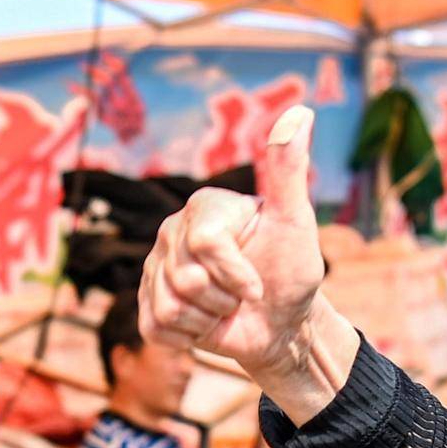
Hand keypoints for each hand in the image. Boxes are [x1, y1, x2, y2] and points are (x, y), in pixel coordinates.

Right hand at [140, 108, 358, 421]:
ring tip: (224, 308)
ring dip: (209, 319)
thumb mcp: (296, 223)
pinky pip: (155, 327)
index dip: (235, 274)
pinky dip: (189, 337)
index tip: (258, 284)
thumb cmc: (290, 273)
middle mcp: (170, 232)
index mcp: (202, 207)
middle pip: (187, 278)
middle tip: (242, 295)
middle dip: (225, 298)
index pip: (205, 243)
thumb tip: (301, 111)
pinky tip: (205, 324)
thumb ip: (288, 171)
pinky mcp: (146, 306)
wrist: (279, 325)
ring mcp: (154, 269)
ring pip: (171, 306)